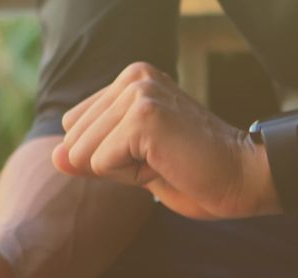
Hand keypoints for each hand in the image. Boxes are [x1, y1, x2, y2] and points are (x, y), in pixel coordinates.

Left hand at [53, 62, 276, 218]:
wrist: (244, 179)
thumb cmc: (194, 174)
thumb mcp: (131, 164)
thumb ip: (89, 157)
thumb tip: (52, 156)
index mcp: (130, 81)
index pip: (75, 130)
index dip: (107, 157)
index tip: (153, 154)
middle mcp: (133, 78)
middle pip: (75, 142)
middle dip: (111, 166)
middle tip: (161, 160)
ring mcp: (138, 92)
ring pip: (85, 153)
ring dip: (121, 172)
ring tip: (164, 161)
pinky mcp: (143, 115)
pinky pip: (101, 163)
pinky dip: (129, 176)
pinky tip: (166, 163)